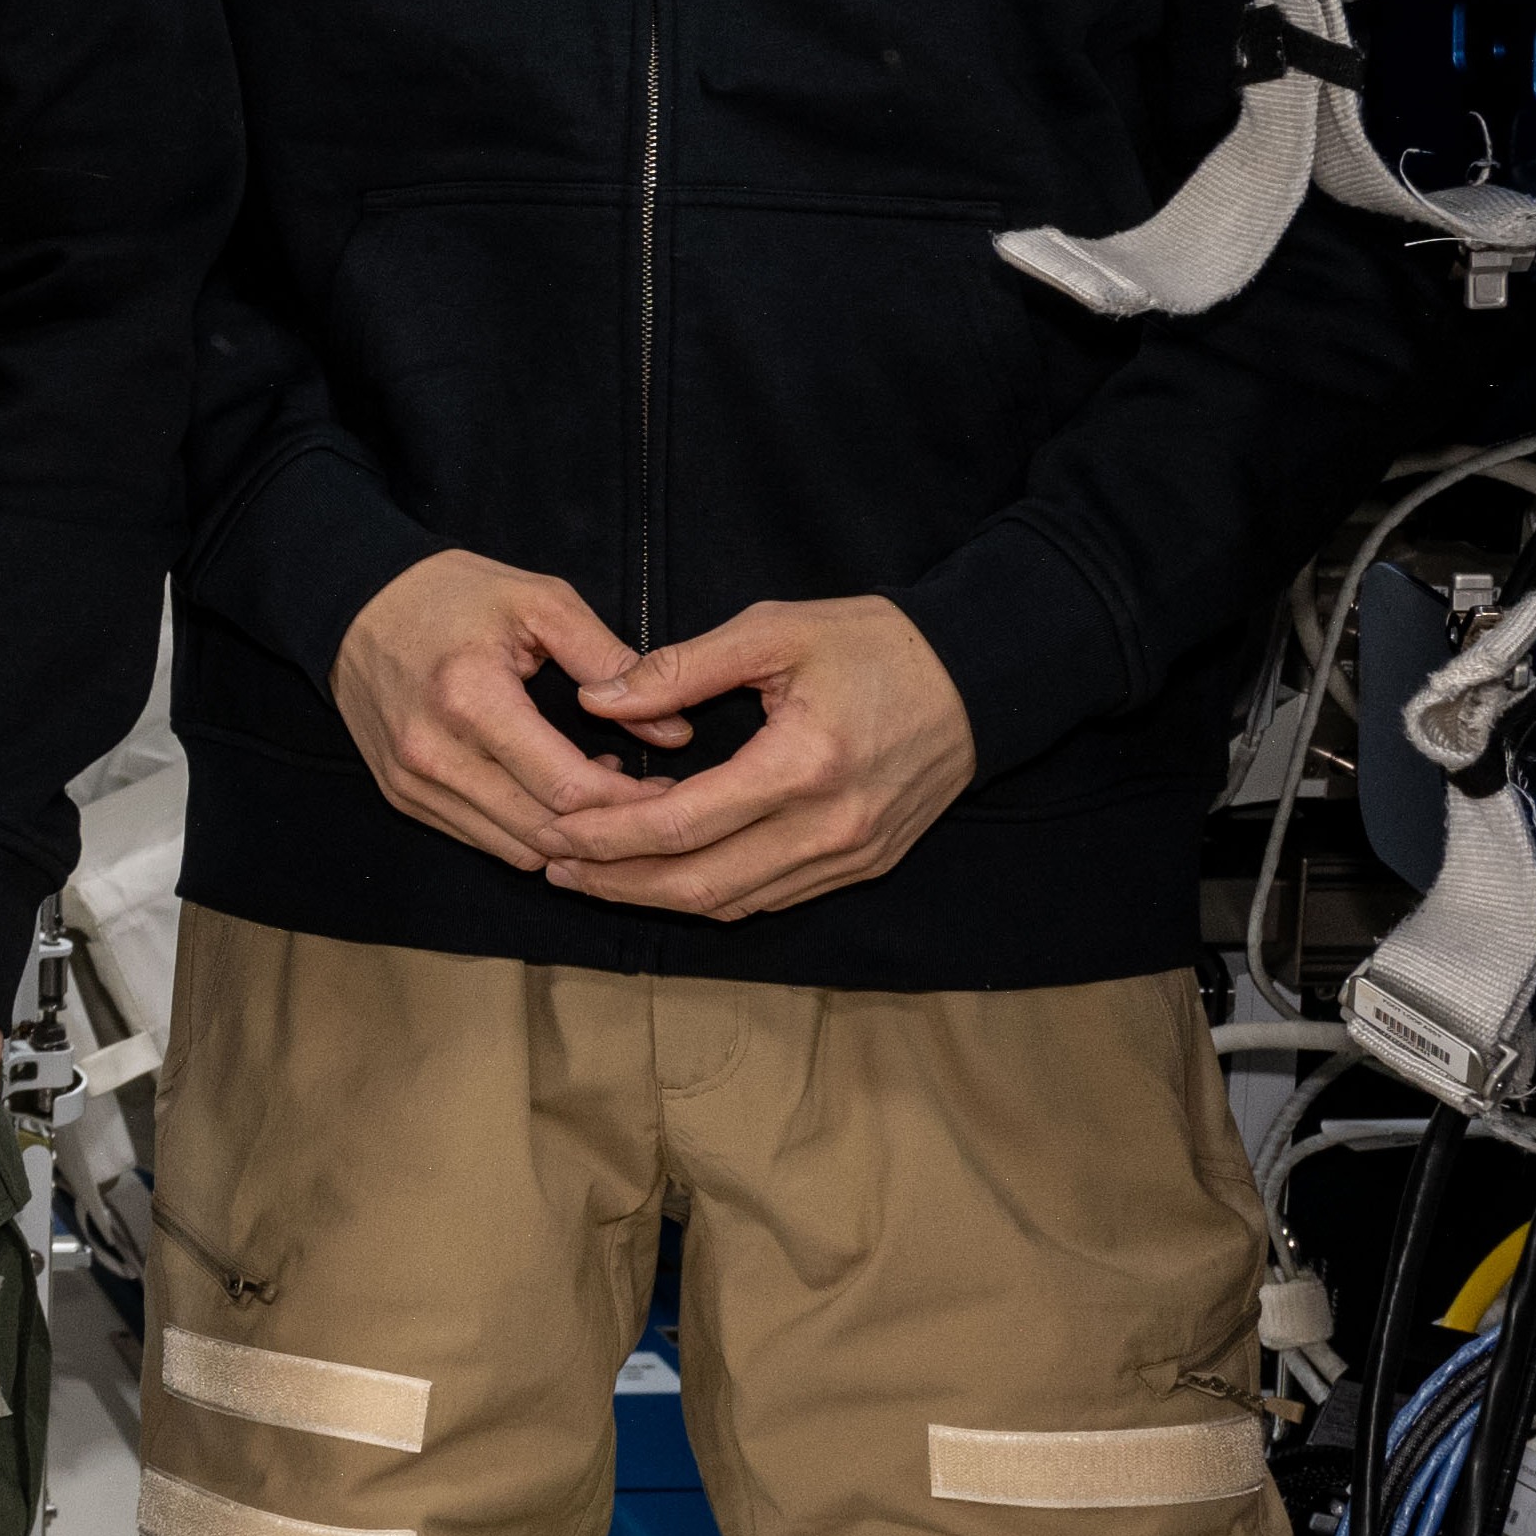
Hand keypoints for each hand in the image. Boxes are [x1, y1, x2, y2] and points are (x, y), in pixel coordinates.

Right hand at [330, 546, 668, 872]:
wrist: (352, 600)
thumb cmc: (450, 594)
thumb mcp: (540, 602)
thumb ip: (610, 662)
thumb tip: (673, 730)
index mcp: (472, 698)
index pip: (567, 788)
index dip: (629, 801)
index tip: (666, 787)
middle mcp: (434, 753)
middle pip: (544, 831)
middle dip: (609, 828)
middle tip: (650, 799)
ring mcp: (411, 782)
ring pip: (514, 849)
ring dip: (568, 836)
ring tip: (599, 791)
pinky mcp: (401, 796)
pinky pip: (480, 840)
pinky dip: (526, 830)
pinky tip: (549, 791)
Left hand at [535, 596, 982, 920]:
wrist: (982, 677)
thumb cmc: (876, 643)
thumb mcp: (774, 631)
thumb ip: (679, 668)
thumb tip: (596, 700)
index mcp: (802, 766)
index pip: (680, 826)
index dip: (606, 835)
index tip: (553, 827)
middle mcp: (829, 828)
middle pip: (700, 885)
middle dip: (616, 883)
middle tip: (553, 866)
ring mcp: (852, 857)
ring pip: (735, 903)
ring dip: (658, 895)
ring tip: (593, 874)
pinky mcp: (865, 866)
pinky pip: (772, 898)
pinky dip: (712, 891)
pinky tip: (667, 869)